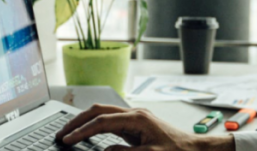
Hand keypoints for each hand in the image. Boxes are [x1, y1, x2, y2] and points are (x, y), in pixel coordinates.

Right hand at [56, 104, 233, 150]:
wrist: (195, 149)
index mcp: (137, 119)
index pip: (101, 122)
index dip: (82, 131)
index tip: (67, 140)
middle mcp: (135, 114)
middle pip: (99, 111)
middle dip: (77, 121)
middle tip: (60, 133)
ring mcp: (136, 118)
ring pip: (103, 113)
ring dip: (85, 121)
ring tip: (69, 132)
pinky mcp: (137, 124)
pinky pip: (111, 121)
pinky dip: (95, 125)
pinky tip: (88, 133)